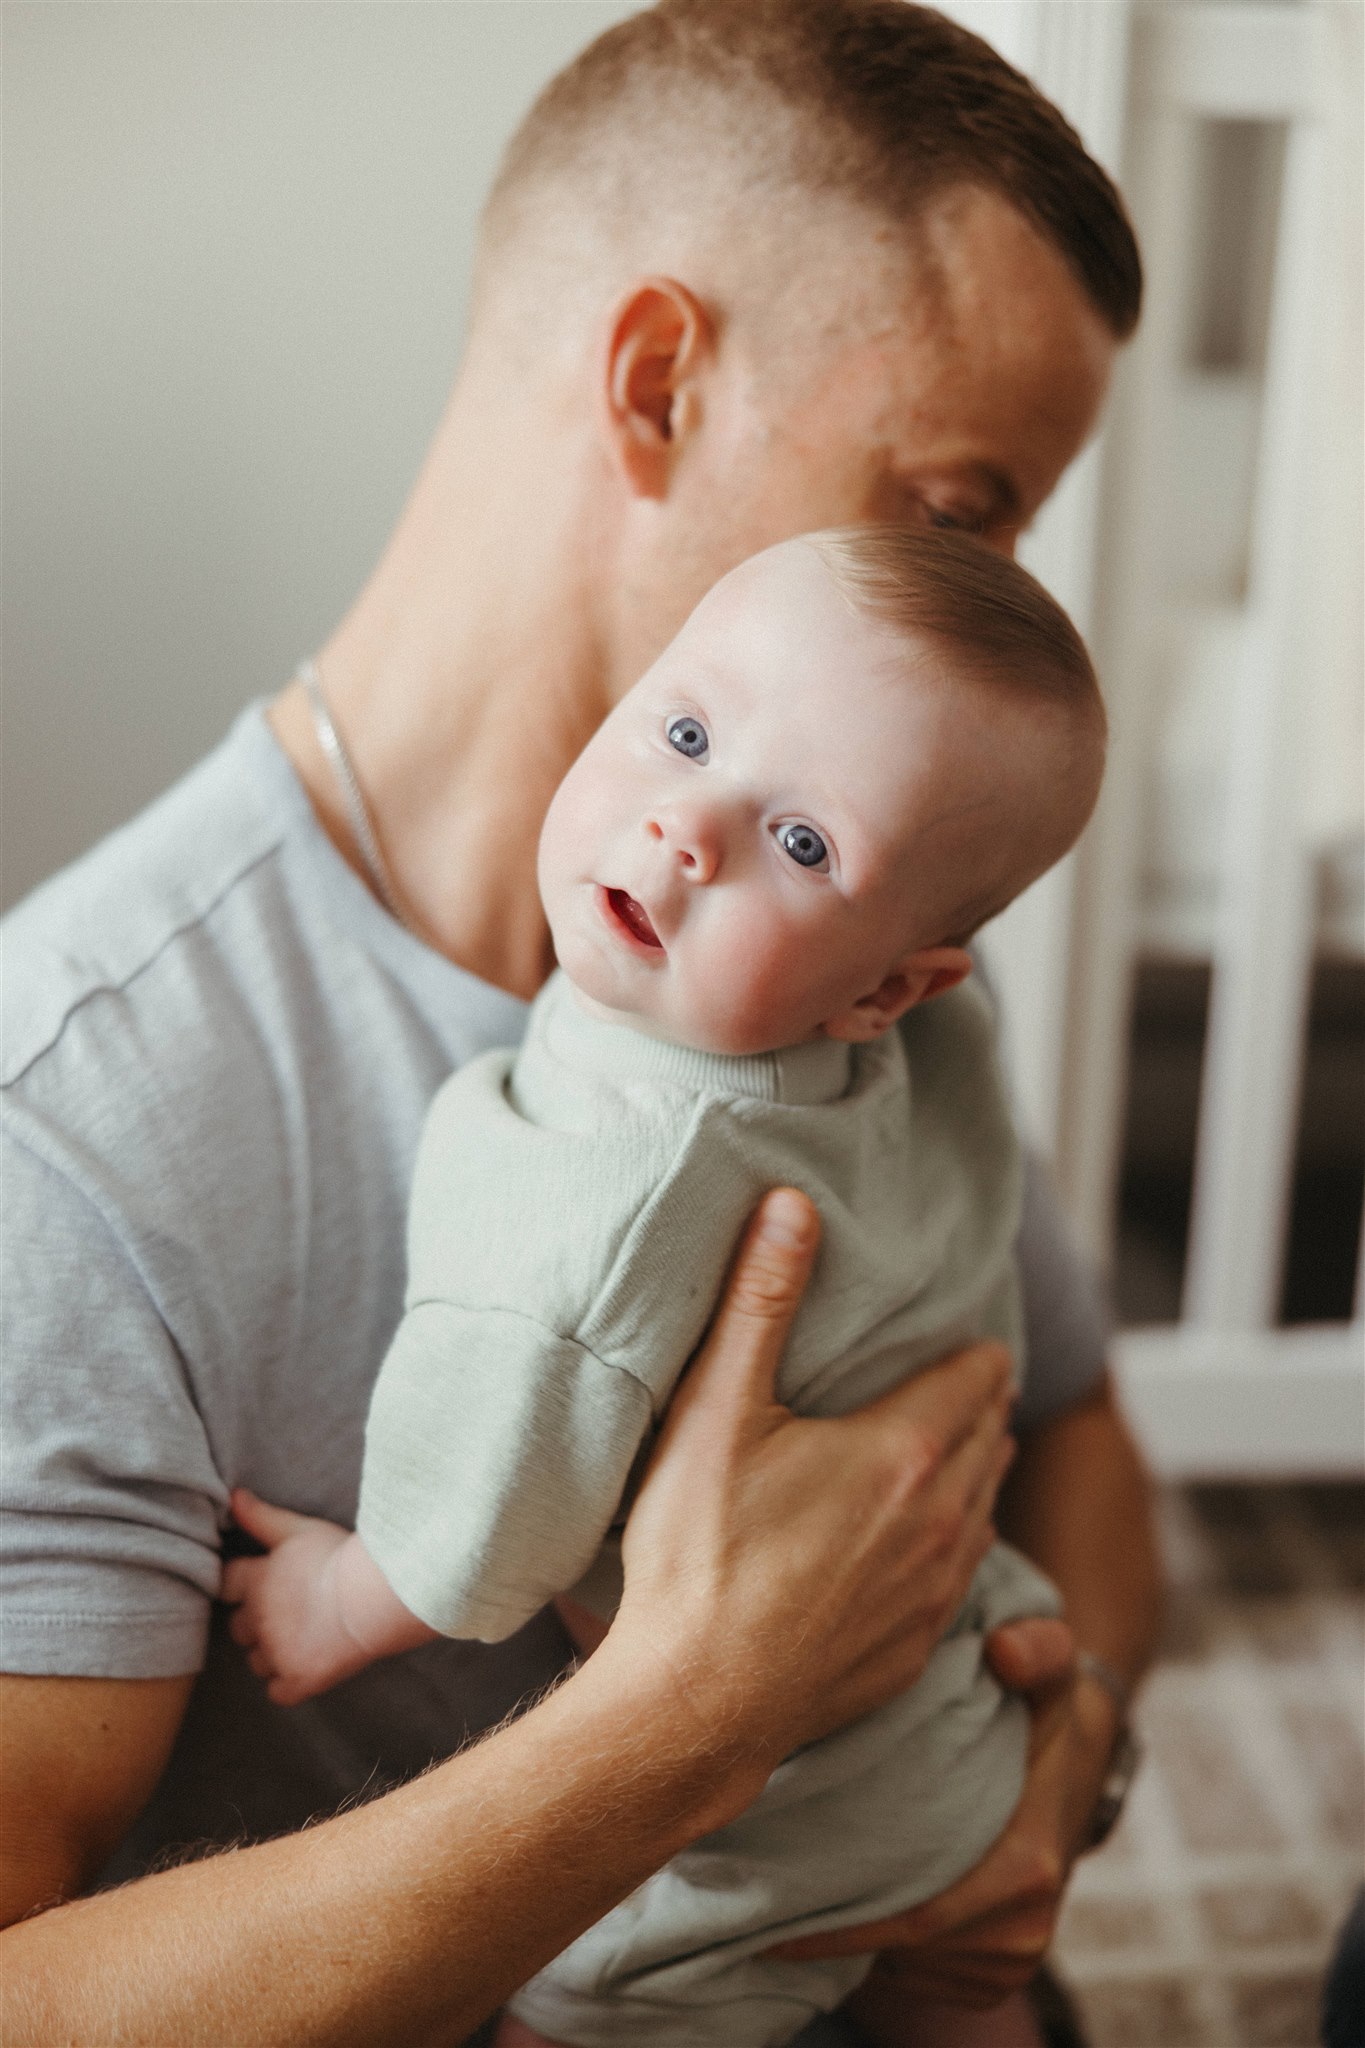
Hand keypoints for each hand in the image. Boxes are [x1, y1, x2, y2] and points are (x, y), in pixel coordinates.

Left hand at [223, 1491, 374, 1705]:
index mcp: (255, 1582)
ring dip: (269, 1653)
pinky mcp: (299, 1680)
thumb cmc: (338, 1556)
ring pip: (255, 1661)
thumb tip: (232, 1496)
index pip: (225, 1584)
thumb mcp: (298, 1529)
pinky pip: (277, 1692)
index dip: (239, 1583)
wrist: (374, 1596)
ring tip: (299, 1637)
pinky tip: (304, 1667)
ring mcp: (278, 1654)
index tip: (257, 1583)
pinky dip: (286, 1684)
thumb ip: (260, 1516)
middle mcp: (258, 1621)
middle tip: (283, 1610)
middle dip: (253, 1621)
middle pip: (237, 1627)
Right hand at [603, 1188, 1017, 1790]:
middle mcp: (943, 1517)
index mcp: (904, 1450)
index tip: (962, 1334)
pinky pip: (966, 1572)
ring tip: (958, 1444)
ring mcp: (937, 1588)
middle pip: (990, 1434)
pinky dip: (958, 1538)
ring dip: (977, 1467)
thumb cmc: (698, 1556)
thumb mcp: (717, 1411)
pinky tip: (929, 1538)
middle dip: (980, 1400)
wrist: (697, 1704)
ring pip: (986, 1504)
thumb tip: (792, 1205)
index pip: (976, 1374)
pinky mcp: (920, 1645)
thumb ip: (760, 1301)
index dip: (971, 1349)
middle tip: (964, 1375)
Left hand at [769, 1630, 1117, 2009]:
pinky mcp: (989, 1972)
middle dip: (825, 1925)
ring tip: (774, 1891)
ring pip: (901, 1961)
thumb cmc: (1042, 1711)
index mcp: (1028, 1867)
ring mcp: (1006, 1959)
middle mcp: (1021, 1928)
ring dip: (843, 1933)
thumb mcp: (1048, 1670)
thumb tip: (1005, 1649)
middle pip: (899, 1943)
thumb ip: (1038, 1647)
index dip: (837, 1921)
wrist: (1077, 1767)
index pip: (915, 1915)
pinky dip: (869, 1945)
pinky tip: (828, 1902)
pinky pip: (914, 1970)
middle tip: (746, 1895)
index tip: (764, 1902)